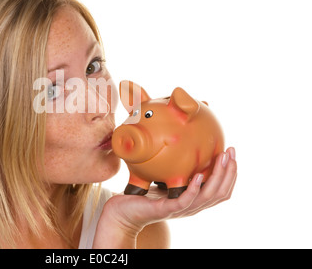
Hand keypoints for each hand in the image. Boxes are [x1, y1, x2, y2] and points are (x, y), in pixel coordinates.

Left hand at [93, 147, 236, 247]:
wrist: (123, 210)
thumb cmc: (143, 195)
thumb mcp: (166, 179)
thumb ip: (177, 169)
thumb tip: (184, 144)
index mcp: (194, 199)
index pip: (221, 189)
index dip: (230, 173)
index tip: (231, 152)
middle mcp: (192, 206)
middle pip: (220, 193)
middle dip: (229, 171)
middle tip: (231, 152)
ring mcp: (181, 209)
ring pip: (208, 196)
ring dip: (217, 176)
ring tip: (221, 159)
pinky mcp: (167, 210)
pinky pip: (185, 201)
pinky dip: (194, 188)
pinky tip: (198, 176)